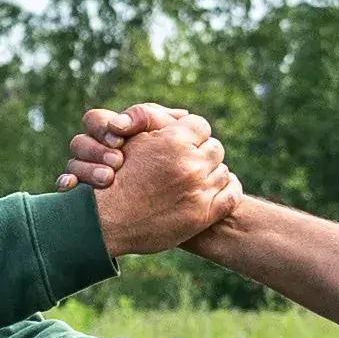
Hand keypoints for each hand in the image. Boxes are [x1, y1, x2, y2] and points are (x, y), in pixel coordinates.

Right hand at [76, 102, 239, 254]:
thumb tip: (183, 116)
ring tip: (196, 182)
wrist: (107, 221)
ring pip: (223, 172)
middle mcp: (190, 164)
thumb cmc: (115, 178)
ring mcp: (199, 190)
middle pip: (215, 148)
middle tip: (190, 164)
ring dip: (211, 175)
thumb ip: (159, 125)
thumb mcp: (133, 141)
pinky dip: (227, 191)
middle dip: (203, 154)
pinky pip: (231, 195)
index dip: (192, 134)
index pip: (201, 126)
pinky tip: (215, 193)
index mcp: (173, 140)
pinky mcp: (203, 215)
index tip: (185, 143)